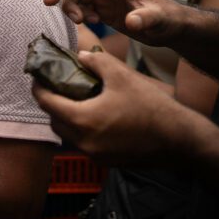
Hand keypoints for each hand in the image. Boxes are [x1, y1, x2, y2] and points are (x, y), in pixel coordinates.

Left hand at [33, 50, 196, 165]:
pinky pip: (85, 144)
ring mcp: (95, 155)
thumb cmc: (151, 106)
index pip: (46, 103)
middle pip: (54, 121)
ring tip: (76, 99)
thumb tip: (82, 56)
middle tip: (57, 86)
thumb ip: (97, 62)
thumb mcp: (122, 76)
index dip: (39, 88)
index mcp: (82, 120)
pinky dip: (83, 130)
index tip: (39, 77)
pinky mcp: (107, 162)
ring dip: (67, 118)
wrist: (179, 140)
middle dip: (51, 103)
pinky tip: (95, 115)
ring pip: (69, 135)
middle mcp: (84, 142)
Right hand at [44, 0, 186, 47]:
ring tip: (79, 21)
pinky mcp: (103, 12)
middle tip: (48, 1)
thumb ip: (145, 18)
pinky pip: (82, 9)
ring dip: (70, 7)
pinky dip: (79, 15)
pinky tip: (90, 23)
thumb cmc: (168, 18)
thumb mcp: (158, 19)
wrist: (170, 29)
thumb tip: (131, 22)